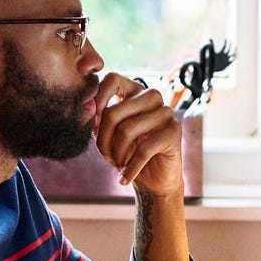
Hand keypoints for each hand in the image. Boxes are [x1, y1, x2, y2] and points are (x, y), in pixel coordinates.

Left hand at [92, 72, 183, 196]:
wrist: (154, 181)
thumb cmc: (128, 154)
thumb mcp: (108, 135)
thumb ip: (97, 120)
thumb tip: (86, 107)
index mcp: (134, 91)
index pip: (112, 79)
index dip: (98, 99)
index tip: (93, 126)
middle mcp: (152, 97)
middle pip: (114, 113)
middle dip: (103, 141)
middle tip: (105, 156)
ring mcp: (165, 112)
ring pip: (127, 130)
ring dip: (116, 155)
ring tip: (117, 165)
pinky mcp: (174, 131)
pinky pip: (143, 150)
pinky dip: (130, 168)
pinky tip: (124, 178)